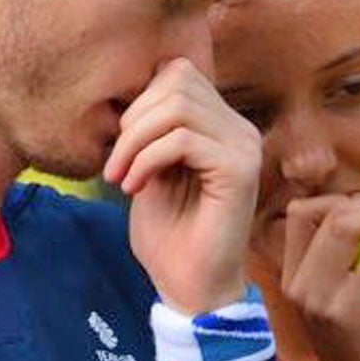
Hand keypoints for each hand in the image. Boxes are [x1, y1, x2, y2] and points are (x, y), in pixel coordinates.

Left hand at [103, 58, 260, 314]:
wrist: (189, 287)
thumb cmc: (169, 234)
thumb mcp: (149, 169)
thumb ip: (148, 130)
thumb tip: (129, 94)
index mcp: (220, 125)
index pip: (180, 72)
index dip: (141, 99)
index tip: (121, 144)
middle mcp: (239, 130)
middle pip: (178, 80)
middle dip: (133, 118)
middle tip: (116, 164)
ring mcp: (244, 147)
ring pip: (178, 107)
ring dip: (135, 141)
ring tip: (121, 177)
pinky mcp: (240, 170)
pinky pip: (184, 140)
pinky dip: (147, 160)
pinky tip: (135, 188)